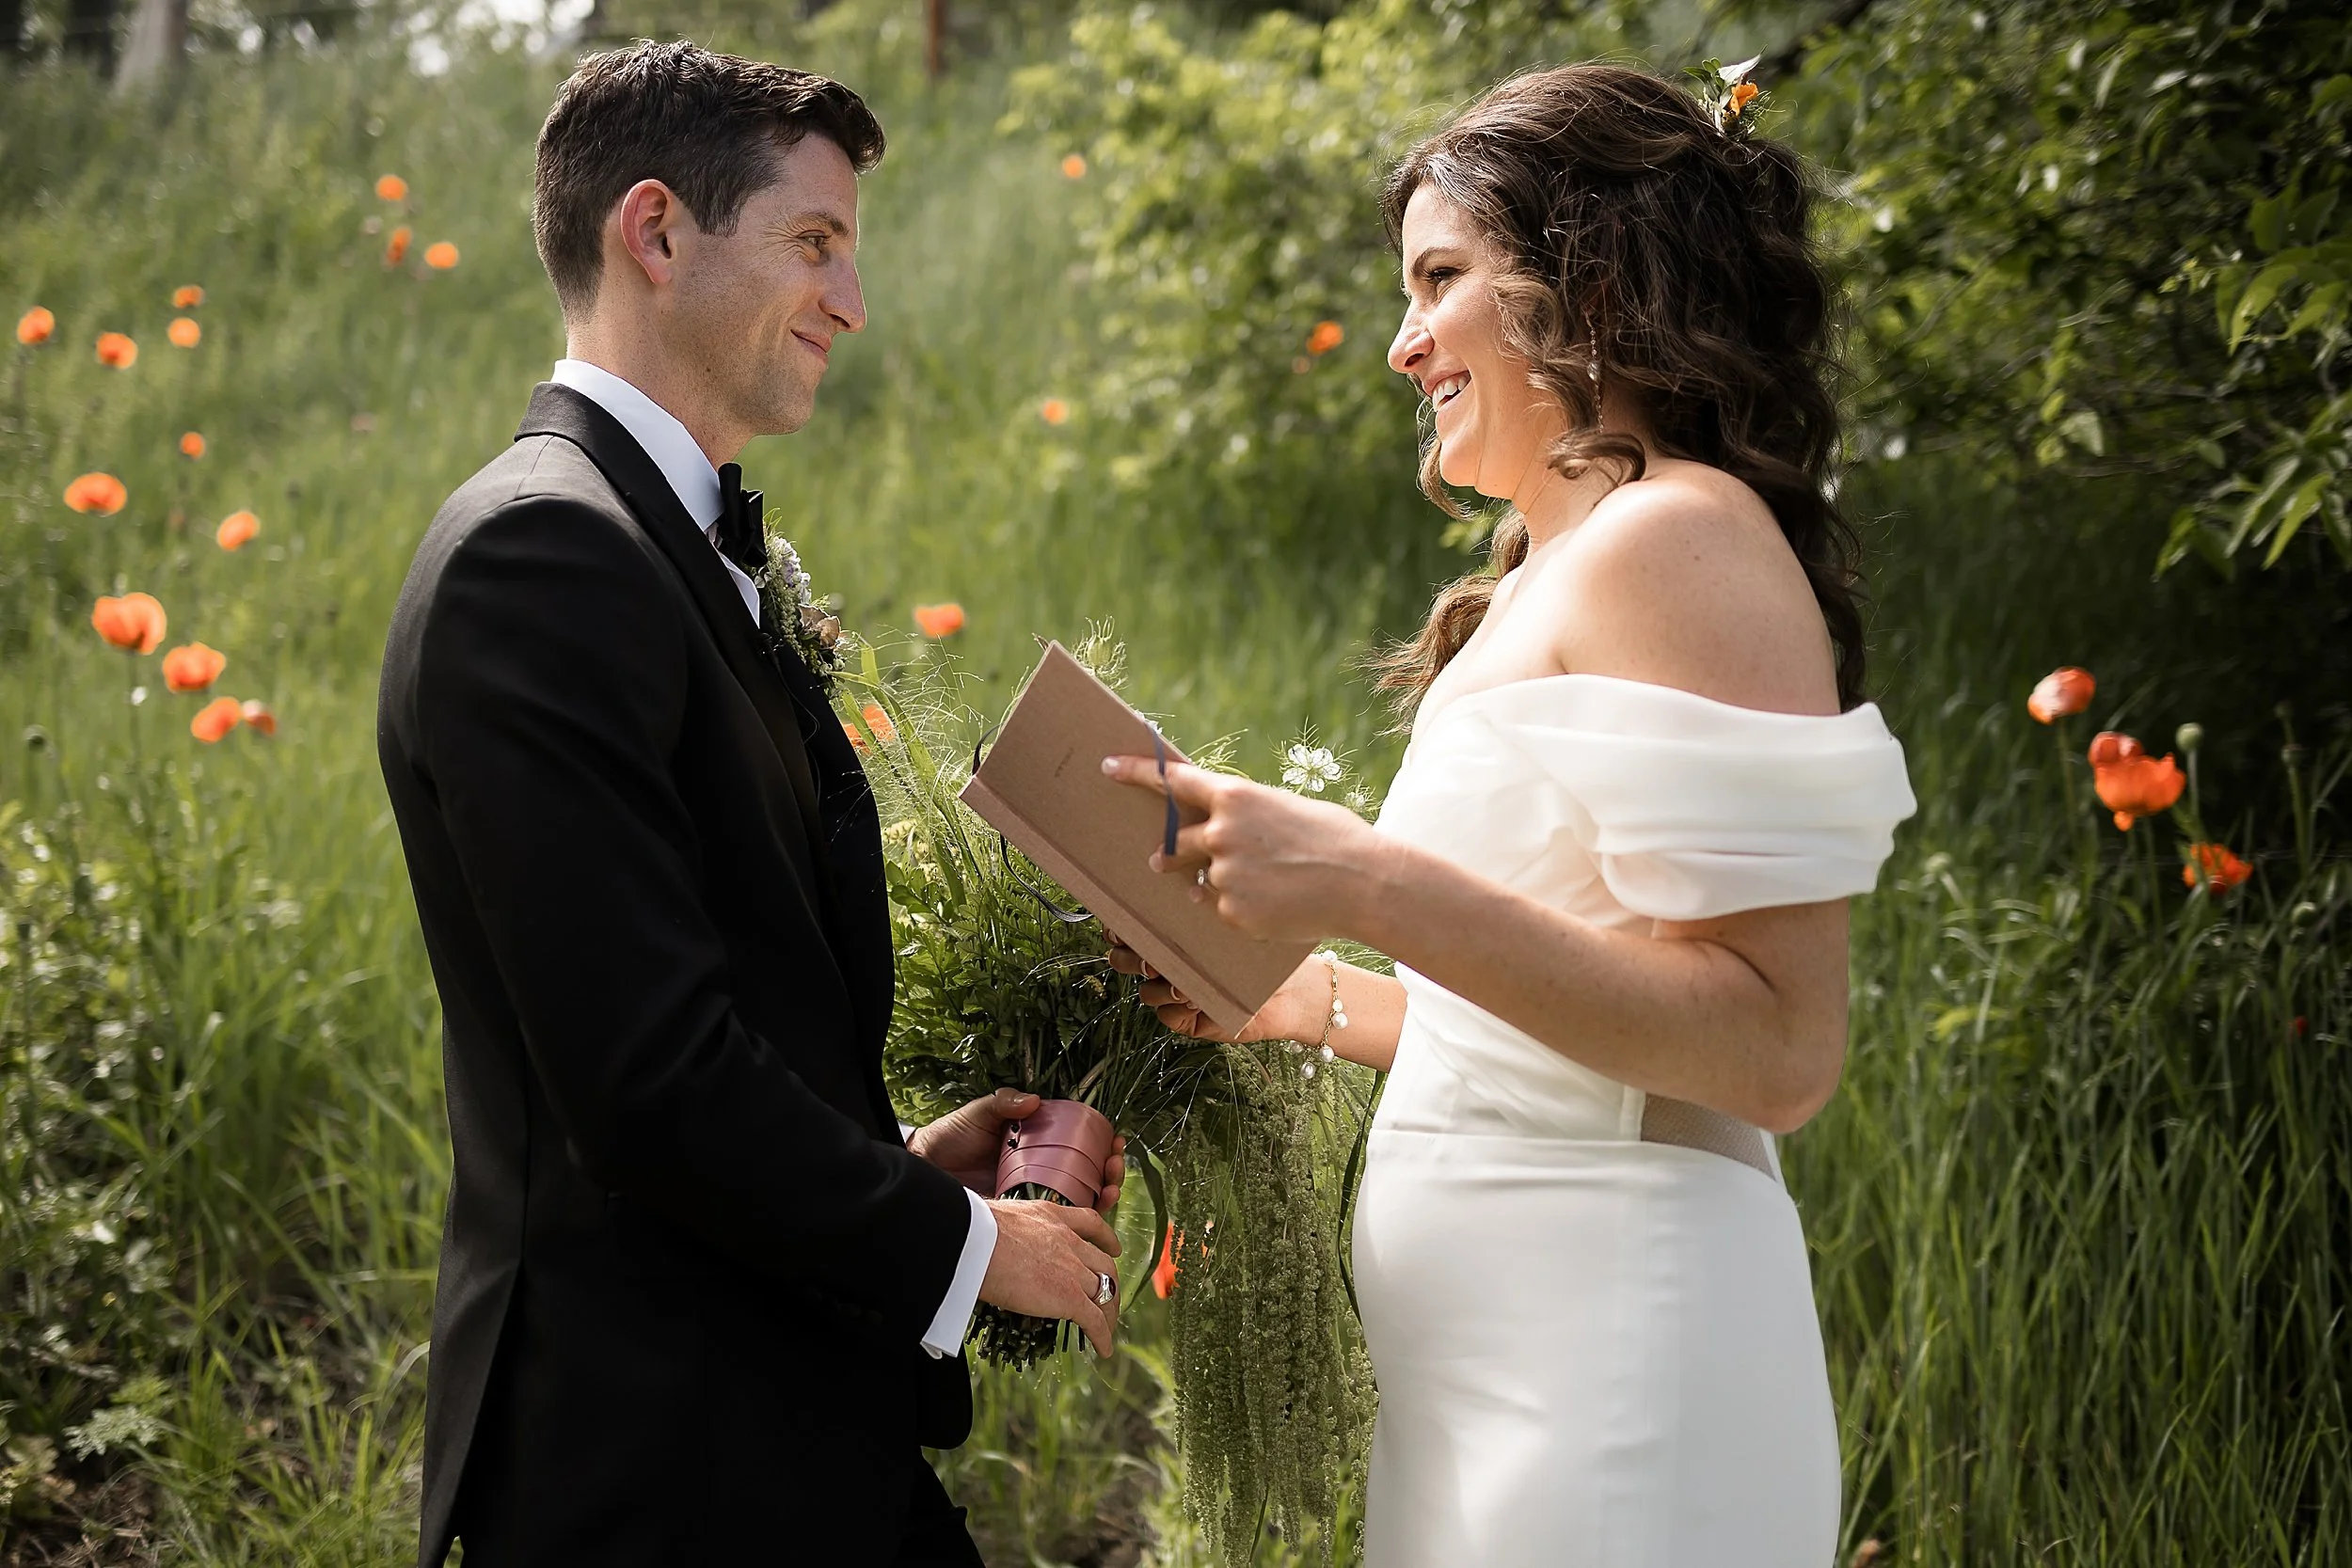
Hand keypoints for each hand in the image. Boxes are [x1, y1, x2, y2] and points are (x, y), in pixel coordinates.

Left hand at [908, 1087, 1125, 1215]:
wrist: (925, 1170)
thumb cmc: (951, 1138)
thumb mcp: (979, 1114)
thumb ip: (1003, 1104)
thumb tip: (1035, 1099)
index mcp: (1037, 1142)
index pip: (1080, 1143)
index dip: (1103, 1143)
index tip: (1114, 1141)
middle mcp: (1041, 1168)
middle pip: (1088, 1172)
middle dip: (1110, 1171)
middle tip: (1113, 1167)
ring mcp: (1034, 1193)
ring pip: (1080, 1198)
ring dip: (1102, 1195)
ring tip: (1109, 1191)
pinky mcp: (1024, 1216)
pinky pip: (1057, 1220)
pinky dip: (1078, 1221)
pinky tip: (1091, 1216)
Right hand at [980, 1198, 1123, 1356]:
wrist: (976, 1242)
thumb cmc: (973, 1229)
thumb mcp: (1000, 1217)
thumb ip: (1008, 1229)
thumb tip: (989, 1238)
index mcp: (1052, 1217)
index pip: (1090, 1223)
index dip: (1106, 1238)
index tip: (1113, 1248)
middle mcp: (1069, 1241)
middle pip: (1104, 1265)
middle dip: (1111, 1283)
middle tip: (1109, 1297)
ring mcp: (1072, 1270)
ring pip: (1105, 1292)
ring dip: (1109, 1312)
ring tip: (1107, 1327)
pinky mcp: (1069, 1297)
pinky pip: (1094, 1320)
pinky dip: (1102, 1336)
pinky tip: (1103, 1348)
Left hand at [1100, 754, 1386, 942]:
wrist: (1362, 883)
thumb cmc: (1336, 838)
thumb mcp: (1287, 808)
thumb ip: (1247, 815)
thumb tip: (1224, 827)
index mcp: (1234, 796)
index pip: (1172, 780)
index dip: (1136, 772)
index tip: (1108, 766)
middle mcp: (1219, 832)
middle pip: (1176, 842)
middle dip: (1170, 852)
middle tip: (1164, 859)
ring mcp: (1222, 874)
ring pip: (1202, 880)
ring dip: (1222, 881)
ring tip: (1266, 883)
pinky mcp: (1230, 911)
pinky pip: (1221, 908)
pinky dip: (1241, 908)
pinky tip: (1276, 903)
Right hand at [1105, 930, 1328, 1045]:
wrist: (1293, 989)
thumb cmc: (1263, 948)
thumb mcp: (1229, 923)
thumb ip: (1201, 908)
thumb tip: (1183, 889)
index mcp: (1170, 934)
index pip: (1128, 929)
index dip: (1118, 929)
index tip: (1122, 925)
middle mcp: (1167, 962)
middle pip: (1124, 960)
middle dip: (1131, 958)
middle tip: (1153, 958)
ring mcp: (1174, 991)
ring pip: (1145, 991)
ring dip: (1160, 986)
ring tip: (1184, 984)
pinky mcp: (1187, 1020)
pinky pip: (1166, 1016)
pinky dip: (1178, 1009)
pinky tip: (1198, 1003)